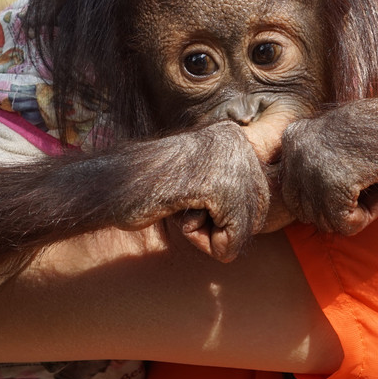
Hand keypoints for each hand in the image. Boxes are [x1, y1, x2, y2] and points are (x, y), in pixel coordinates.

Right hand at [116, 121, 268, 261]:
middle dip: (223, 227)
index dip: (230, 215)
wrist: (112, 186)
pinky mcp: (219, 186)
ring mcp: (229, 161)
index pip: (260, 195)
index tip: (196, 200)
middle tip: (188, 210)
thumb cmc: (155, 187)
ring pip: (245, 228)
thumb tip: (265, 219)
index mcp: (236, 135)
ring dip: (213, 236)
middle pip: (257, 212)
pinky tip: (183, 215)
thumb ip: (235, 187)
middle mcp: (238, 141)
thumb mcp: (202, 177)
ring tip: (184, 209)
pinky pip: (232, 237)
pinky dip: (207, 243)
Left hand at [278, 115, 377, 235]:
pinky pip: (345, 225)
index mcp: (293, 136)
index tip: (359, 170)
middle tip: (371, 175)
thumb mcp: (338, 140)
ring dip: (360, 207)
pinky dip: (371, 213)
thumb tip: (304, 214)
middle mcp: (296, 148)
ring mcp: (312, 164)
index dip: (331, 194)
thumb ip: (315, 166)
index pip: (293, 195)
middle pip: (307, 211)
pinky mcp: (333, 182)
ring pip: (327, 220)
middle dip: (342, 204)